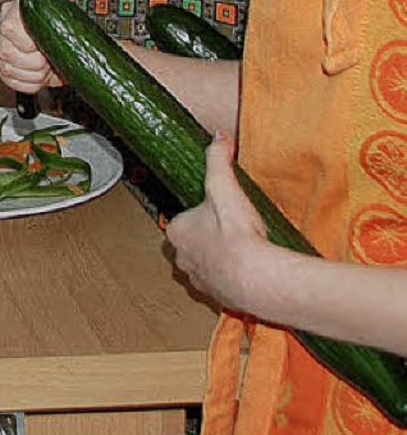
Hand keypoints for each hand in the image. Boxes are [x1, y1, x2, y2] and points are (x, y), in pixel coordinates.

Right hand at [0, 0, 79, 92]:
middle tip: (46, 56)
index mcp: (13, 13)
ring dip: (34, 73)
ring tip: (44, 65)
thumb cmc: (46, 25)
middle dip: (34, 61)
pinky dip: (31, 82)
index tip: (40, 44)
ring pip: (10, 70)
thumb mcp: (54, 10)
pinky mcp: (2, 70)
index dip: (27, 41)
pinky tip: (38, 74)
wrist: (43, 41)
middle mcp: (2, 31)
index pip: (11, 28)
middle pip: (9, 53)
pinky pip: (14, 83)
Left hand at [166, 133, 269, 311]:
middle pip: (189, 243)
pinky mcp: (217, 296)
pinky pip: (219, 283)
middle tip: (227, 229)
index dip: (199, 213)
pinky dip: (230, 276)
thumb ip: (218, 158)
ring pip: (203, 264)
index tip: (216, 210)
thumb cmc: (236, 234)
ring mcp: (198, 280)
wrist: (256, 277)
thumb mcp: (224, 185)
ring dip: (217, 258)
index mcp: (177, 232)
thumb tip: (218, 137)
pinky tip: (245, 266)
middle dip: (205, 237)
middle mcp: (182, 259)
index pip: (181, 219)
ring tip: (238, 247)